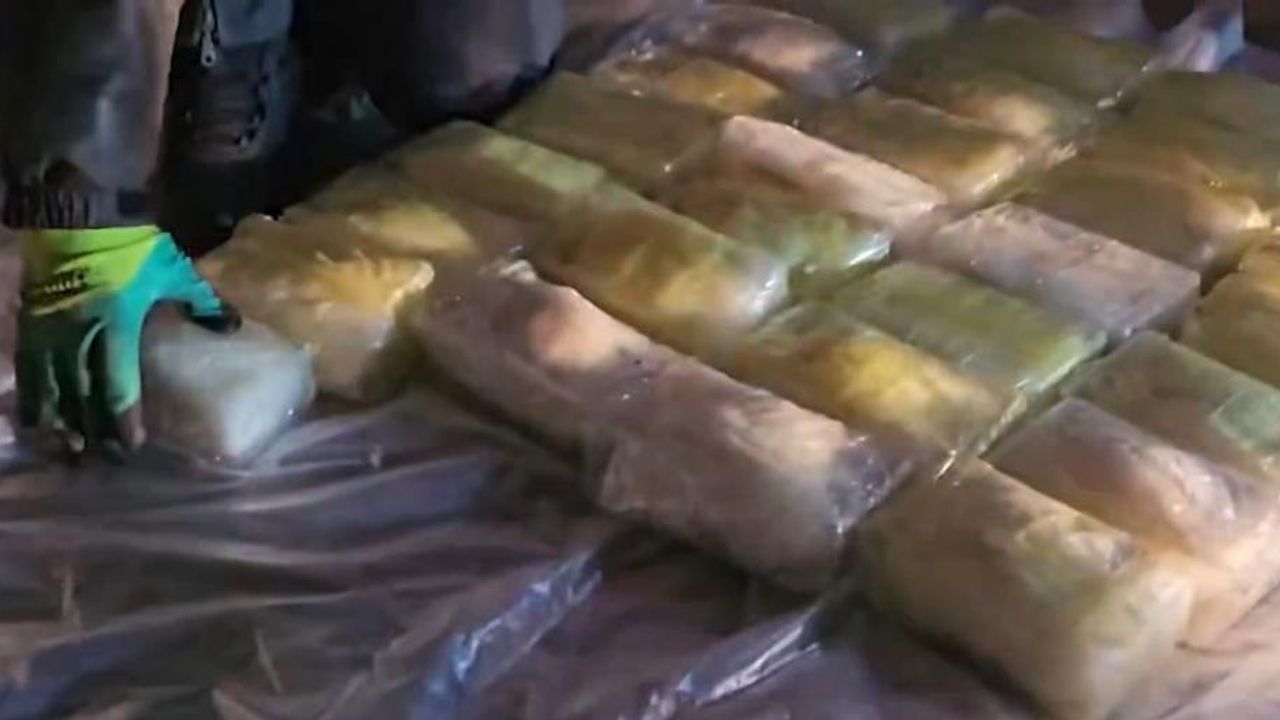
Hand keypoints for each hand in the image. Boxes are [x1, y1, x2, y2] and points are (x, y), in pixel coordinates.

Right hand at [16, 227, 239, 459]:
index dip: (123, 420)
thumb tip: (232, 327)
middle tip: (101, 465)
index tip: (131, 447)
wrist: (78, 213)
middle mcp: (78, 336)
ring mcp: (49, 332)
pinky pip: (27, 371)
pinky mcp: (30, 324)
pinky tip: (34, 423)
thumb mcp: (174, 270)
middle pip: (82, 397)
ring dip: (57, 425)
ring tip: (65, 454)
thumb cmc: (131, 246)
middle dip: (92, 434)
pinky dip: (31, 400)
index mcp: (116, 327)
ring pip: (48, 390)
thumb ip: (203, 302)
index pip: (118, 386)